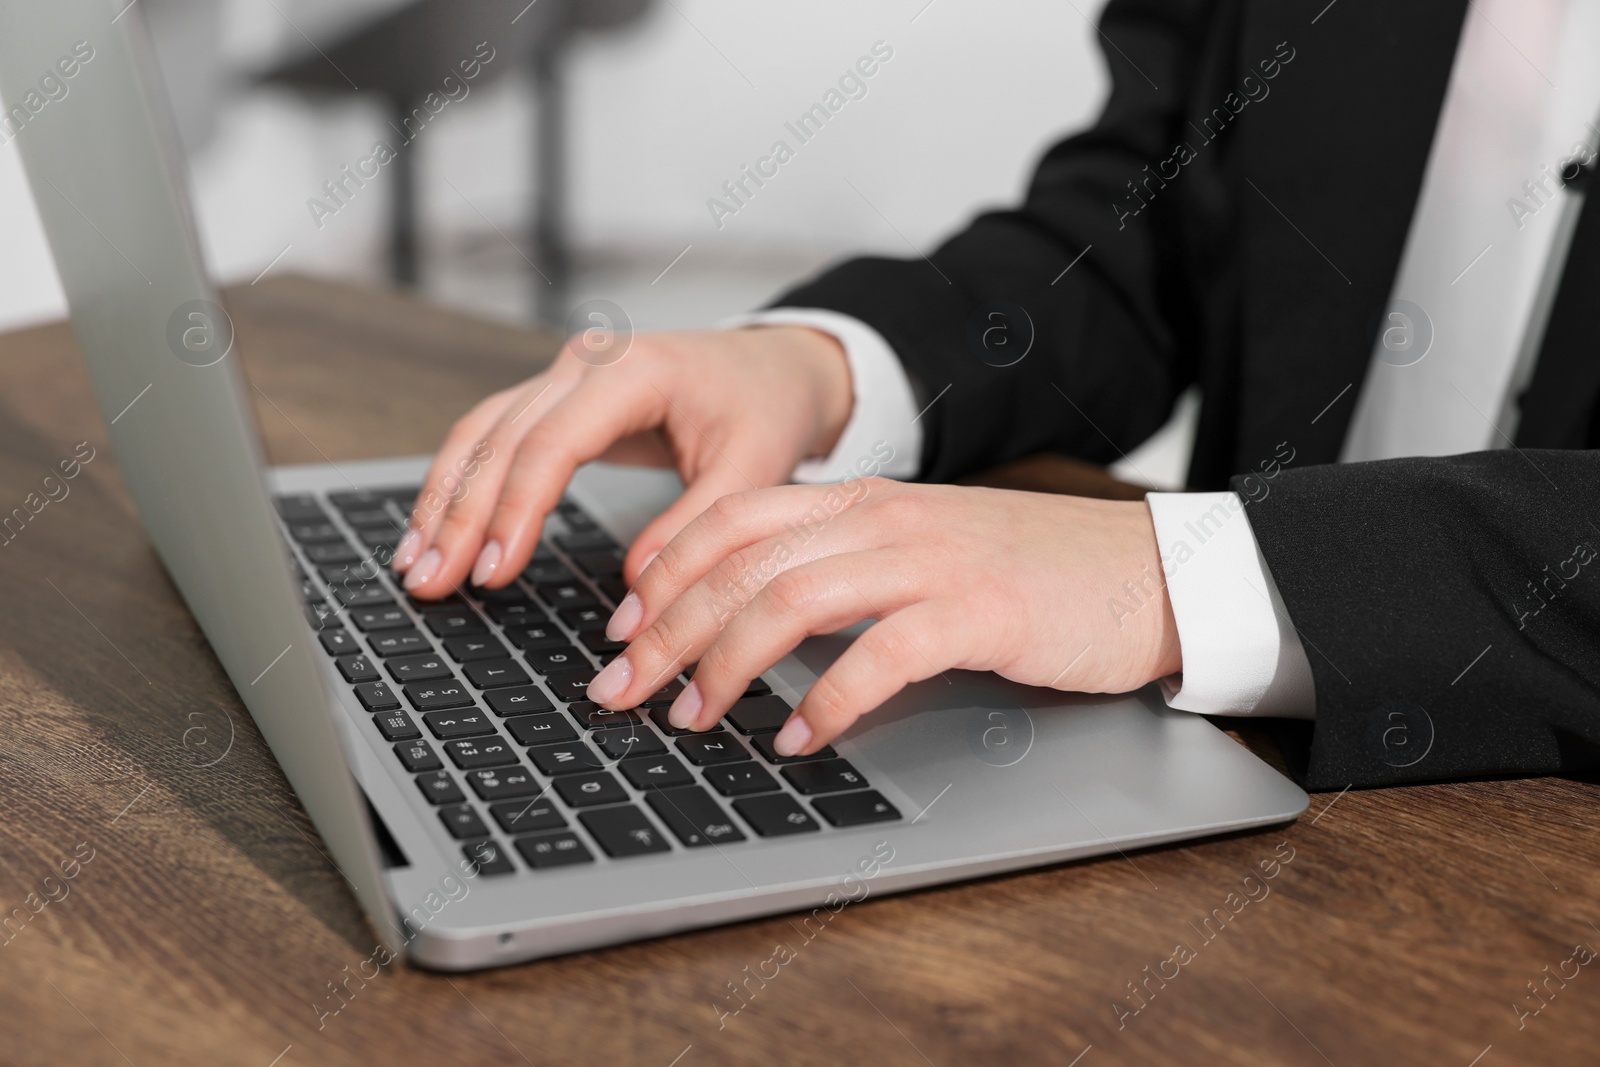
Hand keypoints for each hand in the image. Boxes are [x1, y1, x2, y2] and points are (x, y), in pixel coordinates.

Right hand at [392, 326, 852, 594]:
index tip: (494, 571)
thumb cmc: (766, 408)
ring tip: (416, 567)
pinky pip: (493, 435)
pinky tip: (434, 529)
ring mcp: (564, 372)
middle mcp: (586, 361)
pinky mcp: (556, 395)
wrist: (776, 365)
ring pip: (482, 434)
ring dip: (444, 501)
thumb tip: (635, 593)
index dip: (516, 510)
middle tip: (432, 583)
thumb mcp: (754, 470)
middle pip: (502, 440)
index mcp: (634, 370)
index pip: (553, 442)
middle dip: (461, 516)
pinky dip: (461, 483)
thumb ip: (696, 529)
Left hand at [585, 480, 1182, 755]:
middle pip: (742, 563)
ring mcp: (934, 560)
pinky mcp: (983, 611)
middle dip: (665, 631)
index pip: (732, 519)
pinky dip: (830, 701)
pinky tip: (801, 739)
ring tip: (694, 719)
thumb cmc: (1031, 574)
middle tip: (621, 690)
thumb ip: (844, 571)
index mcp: (863, 502)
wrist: (1149, 571)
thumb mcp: (922, 553)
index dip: (661, 572)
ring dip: (726, 665)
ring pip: (793, 599)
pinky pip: (882, 654)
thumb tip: (753, 626)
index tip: (618, 629)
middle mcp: (887, 520)